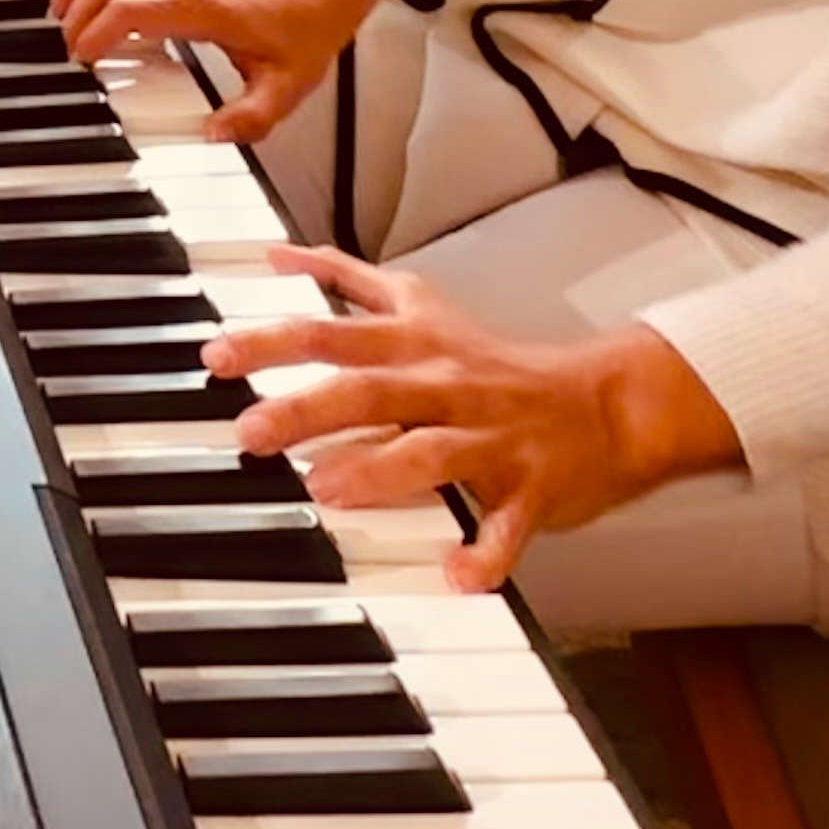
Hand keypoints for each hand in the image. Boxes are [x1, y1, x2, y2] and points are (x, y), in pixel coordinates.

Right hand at [53, 0, 360, 144]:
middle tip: (68, 53)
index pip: (129, 10)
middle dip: (75, 15)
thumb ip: (252, 117)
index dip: (96, 34)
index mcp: (203, 6)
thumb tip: (213, 136)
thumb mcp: (287, 87)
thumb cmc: (299, 34)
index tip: (82, 61)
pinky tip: (83, 6)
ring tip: (63, 26)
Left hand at [207, 248, 745, 591]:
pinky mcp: (530, 490)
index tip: (217, 355)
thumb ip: (351, 278)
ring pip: (431, 452)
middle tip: (250, 432)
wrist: (610, 401)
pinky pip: (507, 527)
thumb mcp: (424, 303)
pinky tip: (459, 574)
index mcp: (416, 346)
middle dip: (305, 409)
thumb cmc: (499, 361)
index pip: (330, 335)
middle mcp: (446, 386)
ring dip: (379, 471)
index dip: (272, 341)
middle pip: (368, 391)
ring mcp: (490, 439)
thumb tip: (283, 254)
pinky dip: (486, 553)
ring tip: (328, 491)